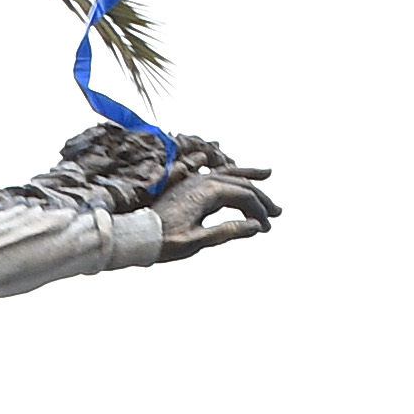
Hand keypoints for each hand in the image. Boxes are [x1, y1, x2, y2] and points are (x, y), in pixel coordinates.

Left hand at [152, 162, 278, 258]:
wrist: (135, 236)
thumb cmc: (163, 242)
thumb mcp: (197, 241)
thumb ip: (227, 231)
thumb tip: (255, 226)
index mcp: (208, 192)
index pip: (243, 197)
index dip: (258, 212)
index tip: (266, 228)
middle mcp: (203, 181)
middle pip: (240, 183)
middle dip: (260, 197)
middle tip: (278, 212)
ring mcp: (194, 181)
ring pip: (228, 173)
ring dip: (248, 176)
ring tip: (268, 173)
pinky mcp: (187, 185)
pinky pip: (213, 173)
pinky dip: (228, 172)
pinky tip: (233, 171)